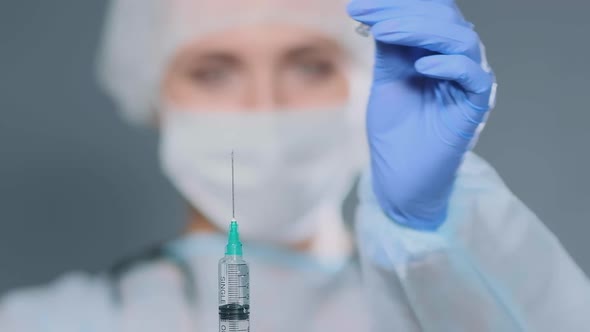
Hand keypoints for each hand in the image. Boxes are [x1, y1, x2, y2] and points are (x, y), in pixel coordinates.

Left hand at [348, 0, 496, 230]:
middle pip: (443, 17)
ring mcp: (466, 83)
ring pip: (460, 39)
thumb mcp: (387, 79)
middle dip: (401, 10)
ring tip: (384, 33)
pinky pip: (474, 77)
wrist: (399, 176)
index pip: (425, 12)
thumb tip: (381, 11)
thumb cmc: (395, 131)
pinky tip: (421, 66)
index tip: (356, 6)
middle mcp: (455, 61)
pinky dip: (451, 65)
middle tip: (365, 13)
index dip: (394, 4)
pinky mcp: (474, 108)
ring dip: (420, 29)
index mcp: (435, 51)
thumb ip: (390, 46)